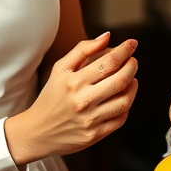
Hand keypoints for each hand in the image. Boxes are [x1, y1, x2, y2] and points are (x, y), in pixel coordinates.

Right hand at [5, 33, 137, 165]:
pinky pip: (120, 118)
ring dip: (133, 86)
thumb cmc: (51, 97)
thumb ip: (82, 50)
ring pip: (125, 101)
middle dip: (132, 66)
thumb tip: (107, 36)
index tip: (132, 44)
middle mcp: (82, 101)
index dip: (125, 51)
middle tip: (132, 61)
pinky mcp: (95, 135)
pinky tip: (123, 97)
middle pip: (121, 80)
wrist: (37, 132)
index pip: (108, 62)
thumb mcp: (60, 69)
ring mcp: (90, 119)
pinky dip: (127, 106)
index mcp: (73, 82)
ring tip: (131, 79)